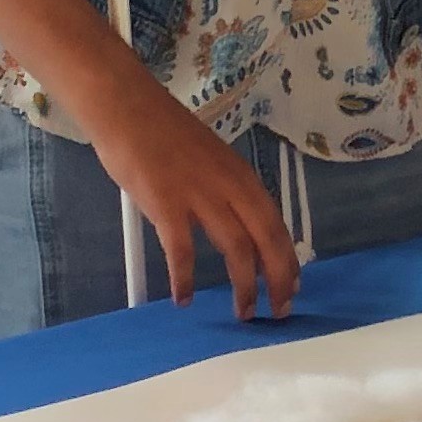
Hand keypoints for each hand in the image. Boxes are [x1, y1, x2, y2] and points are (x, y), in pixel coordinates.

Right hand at [84, 77, 301, 319]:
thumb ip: (225, 191)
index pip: (277, 225)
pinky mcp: (166, 204)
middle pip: (266, 241)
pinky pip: (181, 251)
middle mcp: (230, 187)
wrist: (127, 107)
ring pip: (236, 250)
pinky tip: (184, 299)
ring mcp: (200, 196)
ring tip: (243, 313)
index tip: (294, 287)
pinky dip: (184, 279)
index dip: (288, 260)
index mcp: (242, 177)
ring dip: (243, 286)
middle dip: (278, 280)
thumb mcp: (210, 160)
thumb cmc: (164, 132)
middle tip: (278, 311)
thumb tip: (236, 226)